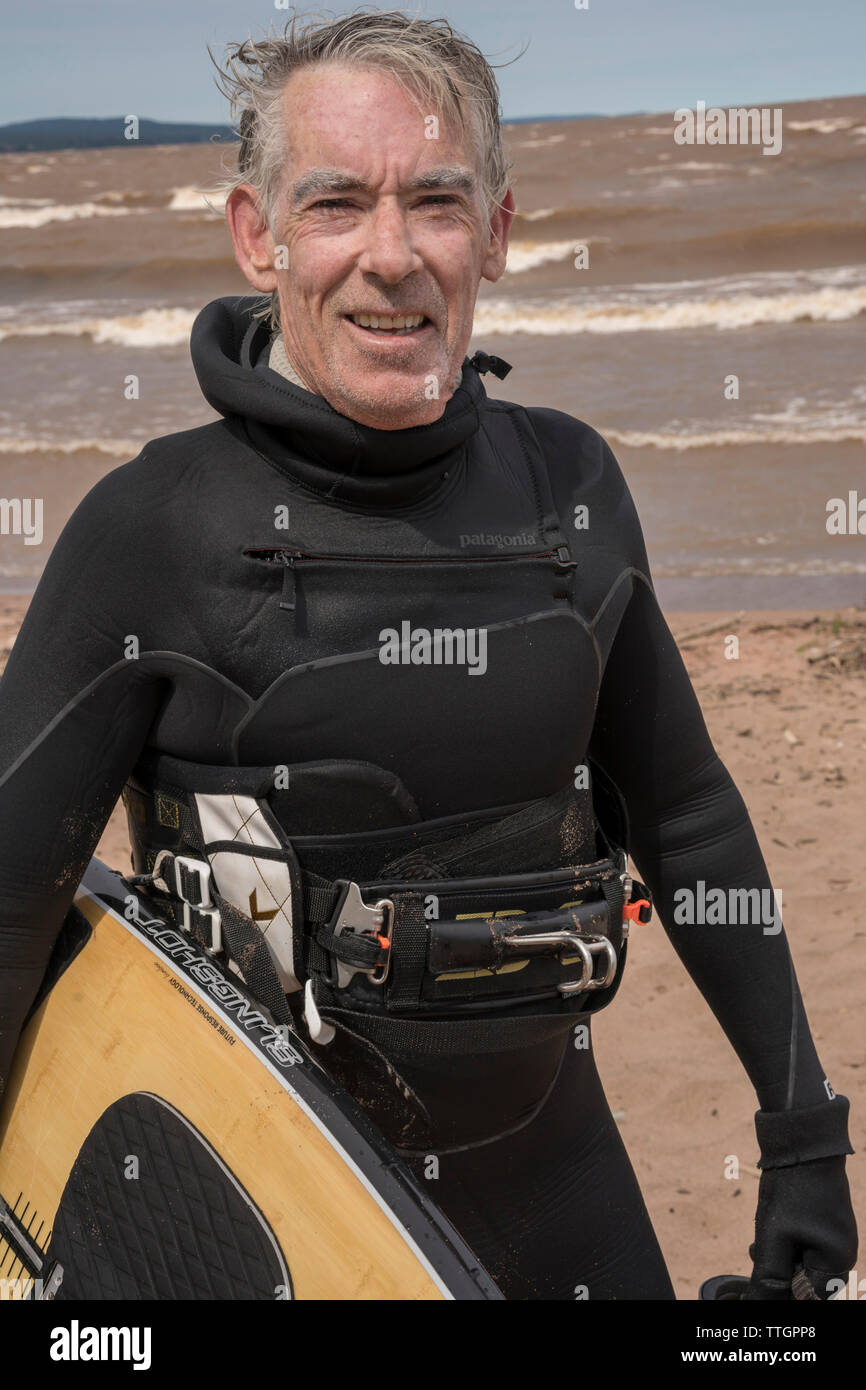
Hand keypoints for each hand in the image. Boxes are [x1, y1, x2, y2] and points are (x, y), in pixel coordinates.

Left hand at [747, 1153, 857, 1298]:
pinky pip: (805, 1246)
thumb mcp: (773, 1237)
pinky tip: (768, 1231)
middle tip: (756, 1254)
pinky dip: (784, 1244)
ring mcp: (835, 1239)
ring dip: (778, 1259)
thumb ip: (769, 1278)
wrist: (803, 1140)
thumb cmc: (791, 1189)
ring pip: (801, 1264)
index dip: (779, 1297)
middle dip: (778, 1275)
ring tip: (759, 1242)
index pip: (806, 1299)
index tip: (759, 1284)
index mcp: (835, 1264)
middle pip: (805, 1283)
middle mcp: (841, 1255)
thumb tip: (760, 1305)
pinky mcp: (825, 1225)